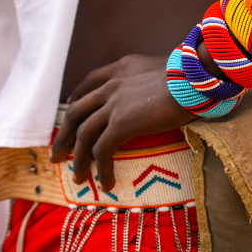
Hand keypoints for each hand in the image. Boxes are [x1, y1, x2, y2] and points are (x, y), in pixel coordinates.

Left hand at [50, 54, 197, 191]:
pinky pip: (102, 150)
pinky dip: (101, 169)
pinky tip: (106, 183)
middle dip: (64, 135)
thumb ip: (154, 78)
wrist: (194, 78)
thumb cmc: (192, 74)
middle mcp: (112, 85)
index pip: (89, 83)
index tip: (70, 107)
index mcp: (122, 68)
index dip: (76, 98)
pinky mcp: (121, 123)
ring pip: (84, 134)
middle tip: (57, 153)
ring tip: (76, 177)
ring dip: (77, 158)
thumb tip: (164, 90)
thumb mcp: (166, 68)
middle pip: (76, 111)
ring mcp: (113, 104)